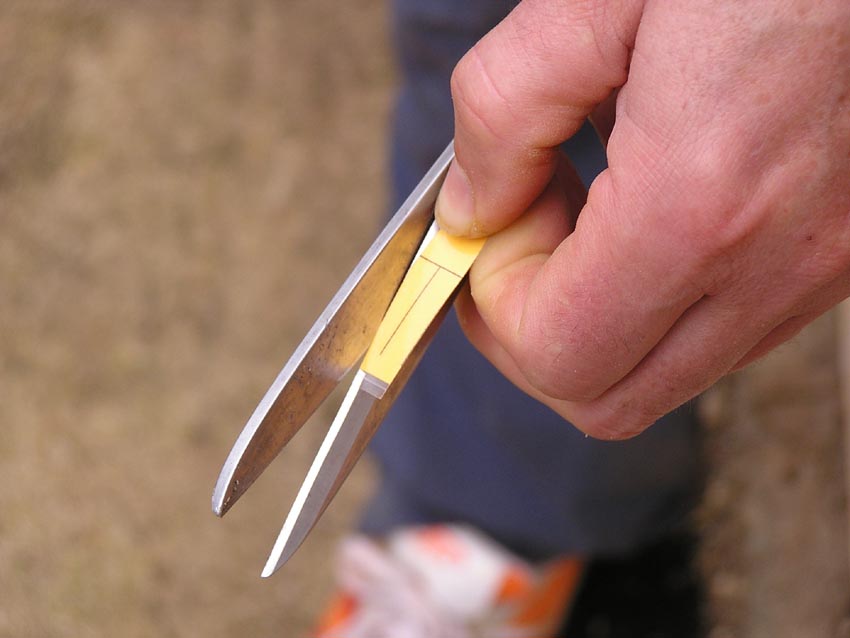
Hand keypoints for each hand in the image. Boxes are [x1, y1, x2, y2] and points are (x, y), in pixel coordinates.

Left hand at [436, 0, 849, 438]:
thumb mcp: (592, 2)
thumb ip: (503, 113)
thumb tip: (471, 208)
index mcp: (698, 204)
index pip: (555, 353)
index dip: (491, 303)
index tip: (485, 228)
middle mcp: (772, 263)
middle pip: (607, 399)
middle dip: (529, 335)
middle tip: (517, 237)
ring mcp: (817, 268)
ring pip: (664, 376)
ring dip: (592, 318)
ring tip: (583, 208)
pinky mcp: (837, 252)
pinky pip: (720, 330)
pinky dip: (654, 298)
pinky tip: (643, 205)